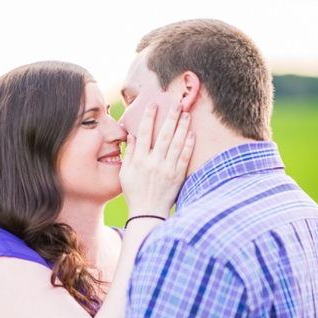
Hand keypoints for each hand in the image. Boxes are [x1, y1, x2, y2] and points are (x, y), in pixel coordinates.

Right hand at [119, 103, 194, 217]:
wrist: (148, 213)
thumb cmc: (134, 193)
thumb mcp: (124, 174)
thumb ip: (129, 154)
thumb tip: (132, 136)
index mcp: (139, 161)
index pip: (143, 134)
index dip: (148, 118)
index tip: (153, 105)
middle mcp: (153, 163)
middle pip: (163, 135)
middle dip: (169, 117)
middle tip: (176, 104)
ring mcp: (167, 169)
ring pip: (176, 144)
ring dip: (182, 127)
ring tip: (186, 114)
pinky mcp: (178, 176)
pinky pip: (185, 157)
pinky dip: (188, 145)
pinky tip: (192, 133)